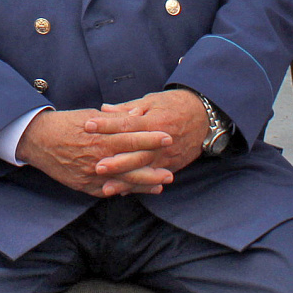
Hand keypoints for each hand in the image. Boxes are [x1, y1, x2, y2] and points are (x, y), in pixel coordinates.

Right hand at [15, 109, 173, 196]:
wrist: (35, 139)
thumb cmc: (62, 124)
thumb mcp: (87, 115)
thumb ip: (113, 120)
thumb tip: (136, 115)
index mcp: (99, 139)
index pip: (131, 139)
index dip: (150, 139)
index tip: (167, 137)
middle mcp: (97, 158)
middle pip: (131, 166)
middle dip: (152, 169)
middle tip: (171, 171)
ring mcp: (90, 174)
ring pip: (122, 182)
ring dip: (143, 184)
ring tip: (160, 185)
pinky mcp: (83, 185)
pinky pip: (107, 190)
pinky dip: (123, 190)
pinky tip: (136, 191)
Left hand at [83, 89, 207, 176]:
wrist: (205, 116)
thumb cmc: (174, 104)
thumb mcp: (151, 101)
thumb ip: (128, 108)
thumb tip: (104, 109)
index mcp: (155, 121)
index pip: (127, 124)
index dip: (107, 125)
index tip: (87, 126)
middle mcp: (162, 142)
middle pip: (137, 153)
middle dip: (117, 162)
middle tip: (97, 167)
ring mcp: (168, 156)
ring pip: (145, 170)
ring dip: (126, 180)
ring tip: (107, 186)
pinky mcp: (172, 165)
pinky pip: (153, 177)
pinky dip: (139, 186)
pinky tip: (123, 191)